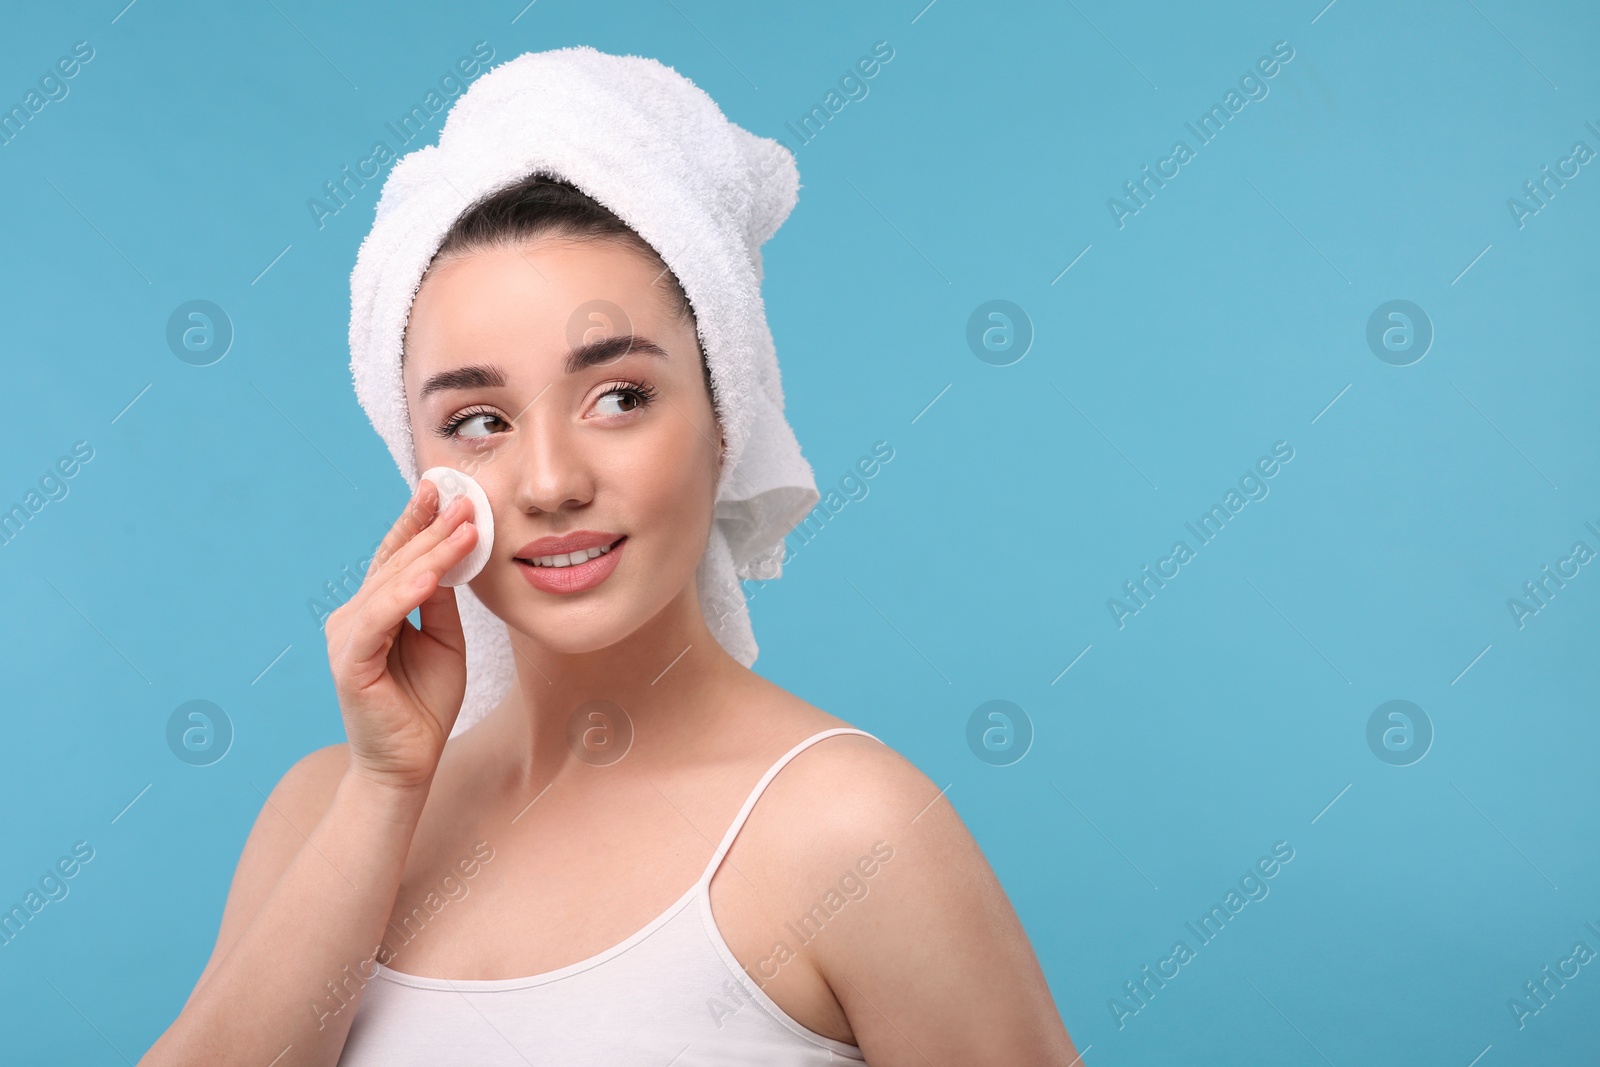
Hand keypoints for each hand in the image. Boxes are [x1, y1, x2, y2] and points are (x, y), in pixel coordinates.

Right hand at [324, 476, 479, 791]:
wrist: (409, 764)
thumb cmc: (425, 704)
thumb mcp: (445, 641)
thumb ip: (441, 601)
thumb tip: (452, 556)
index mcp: (375, 608)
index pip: (397, 555)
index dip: (420, 520)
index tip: (445, 487)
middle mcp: (354, 616)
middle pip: (397, 561)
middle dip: (434, 527)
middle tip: (465, 496)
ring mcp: (348, 637)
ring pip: (392, 582)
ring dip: (431, 552)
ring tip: (465, 526)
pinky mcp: (350, 662)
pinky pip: (381, 619)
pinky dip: (405, 594)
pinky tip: (431, 575)